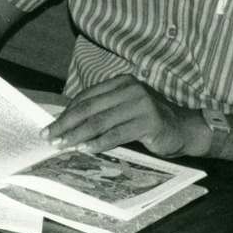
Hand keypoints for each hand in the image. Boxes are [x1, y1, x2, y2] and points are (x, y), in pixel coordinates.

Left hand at [43, 74, 210, 157]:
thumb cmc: (147, 122)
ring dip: (78, 135)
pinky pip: (117, 133)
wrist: (184, 129)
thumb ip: (100, 113)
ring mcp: (141, 104)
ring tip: (62, 145)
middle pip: (89, 108)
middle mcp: (130, 89)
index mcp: (121, 82)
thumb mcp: (122, 112)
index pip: (86, 98)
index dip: (65, 113)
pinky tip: (85, 149)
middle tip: (49, 138)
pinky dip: (99, 142)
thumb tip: (65, 126)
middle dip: (66, 124)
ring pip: (100, 121)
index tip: (49, 128)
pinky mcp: (149, 121)